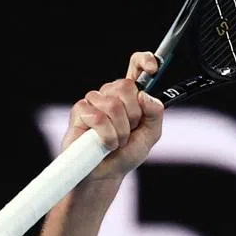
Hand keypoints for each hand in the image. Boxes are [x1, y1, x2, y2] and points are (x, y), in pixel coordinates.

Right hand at [63, 52, 164, 182]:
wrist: (106, 174)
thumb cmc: (126, 153)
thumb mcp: (150, 135)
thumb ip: (155, 114)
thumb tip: (145, 96)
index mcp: (130, 96)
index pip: (136, 66)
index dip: (144, 61)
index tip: (153, 68)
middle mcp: (111, 94)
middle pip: (126, 86)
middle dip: (133, 114)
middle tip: (129, 130)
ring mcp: (94, 101)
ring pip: (113, 104)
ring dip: (120, 130)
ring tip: (116, 141)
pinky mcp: (80, 112)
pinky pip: (98, 117)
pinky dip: (107, 136)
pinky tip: (105, 144)